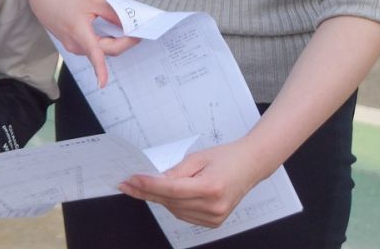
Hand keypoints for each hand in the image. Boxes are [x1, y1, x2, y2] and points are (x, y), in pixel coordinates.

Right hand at [26, 0, 137, 87]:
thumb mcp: (93, 0)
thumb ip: (112, 13)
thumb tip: (128, 25)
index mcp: (79, 31)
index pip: (93, 53)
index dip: (99, 69)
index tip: (103, 83)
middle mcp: (75, 44)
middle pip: (106, 51)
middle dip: (124, 43)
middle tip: (138, 31)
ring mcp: (73, 47)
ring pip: (100, 51)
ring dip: (115, 42)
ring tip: (126, 28)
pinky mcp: (73, 46)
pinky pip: (94, 49)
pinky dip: (105, 42)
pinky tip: (110, 31)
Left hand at [118, 140, 270, 227]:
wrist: (250, 166)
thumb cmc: (226, 158)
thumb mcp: (198, 158)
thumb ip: (175, 171)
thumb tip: (154, 180)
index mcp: (211, 188)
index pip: (171, 189)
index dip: (149, 185)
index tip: (131, 179)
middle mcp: (214, 206)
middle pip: (170, 201)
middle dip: (147, 191)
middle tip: (128, 182)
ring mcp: (215, 217)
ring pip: (174, 210)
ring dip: (158, 198)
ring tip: (144, 185)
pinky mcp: (214, 222)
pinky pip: (184, 215)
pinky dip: (172, 205)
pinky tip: (165, 194)